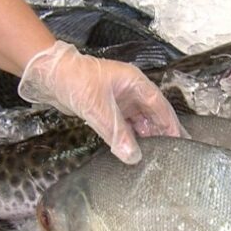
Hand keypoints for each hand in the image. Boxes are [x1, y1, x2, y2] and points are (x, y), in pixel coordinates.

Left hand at [18, 41, 179, 163]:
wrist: (50, 74)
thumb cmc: (75, 80)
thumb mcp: (98, 108)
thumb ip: (117, 133)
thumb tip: (132, 156)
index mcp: (135, 83)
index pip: (160, 106)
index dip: (170, 125)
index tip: (180, 142)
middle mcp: (131, 91)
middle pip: (152, 115)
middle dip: (161, 133)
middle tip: (172, 153)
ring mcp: (120, 100)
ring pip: (138, 121)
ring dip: (145, 137)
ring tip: (155, 155)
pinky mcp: (108, 108)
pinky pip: (124, 125)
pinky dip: (129, 137)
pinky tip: (133, 150)